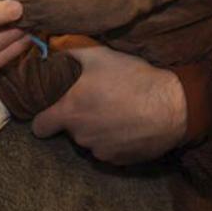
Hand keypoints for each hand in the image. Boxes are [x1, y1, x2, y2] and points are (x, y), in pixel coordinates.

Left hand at [31, 38, 186, 164]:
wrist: (172, 106)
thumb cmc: (133, 78)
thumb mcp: (100, 56)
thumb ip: (71, 53)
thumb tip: (54, 50)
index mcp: (70, 110)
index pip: (39, 127)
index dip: (43, 119)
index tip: (52, 111)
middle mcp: (80, 135)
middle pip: (68, 131)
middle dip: (76, 119)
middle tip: (94, 103)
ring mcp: (100, 150)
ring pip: (89, 141)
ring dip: (96, 130)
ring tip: (115, 112)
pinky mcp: (118, 160)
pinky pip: (108, 151)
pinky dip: (113, 141)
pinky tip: (127, 125)